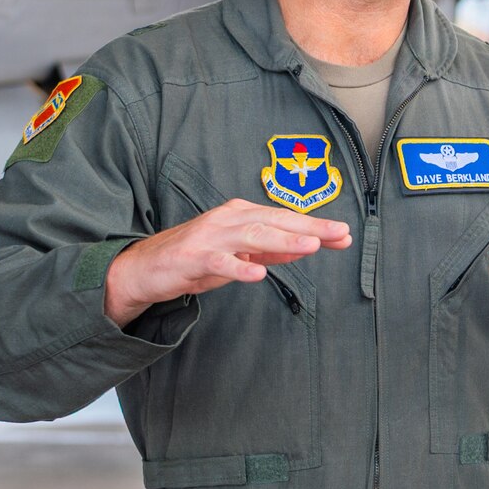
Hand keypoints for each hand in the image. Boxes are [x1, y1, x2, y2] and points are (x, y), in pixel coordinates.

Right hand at [103, 199, 350, 327]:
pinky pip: (219, 262)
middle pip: (274, 221)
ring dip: (283, 239)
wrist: (145, 268)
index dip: (315, 225)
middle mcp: (227, 219)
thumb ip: (271, 249)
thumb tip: (306, 246)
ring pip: (252, 235)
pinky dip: (240, 267)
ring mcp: (210, 236)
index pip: (284, 218)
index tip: (343, 234)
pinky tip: (259, 273)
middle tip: (339, 233)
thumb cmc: (195, 259)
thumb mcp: (239, 253)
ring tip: (311, 245)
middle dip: (310, 227)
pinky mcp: (192, 257)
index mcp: (240, 214)